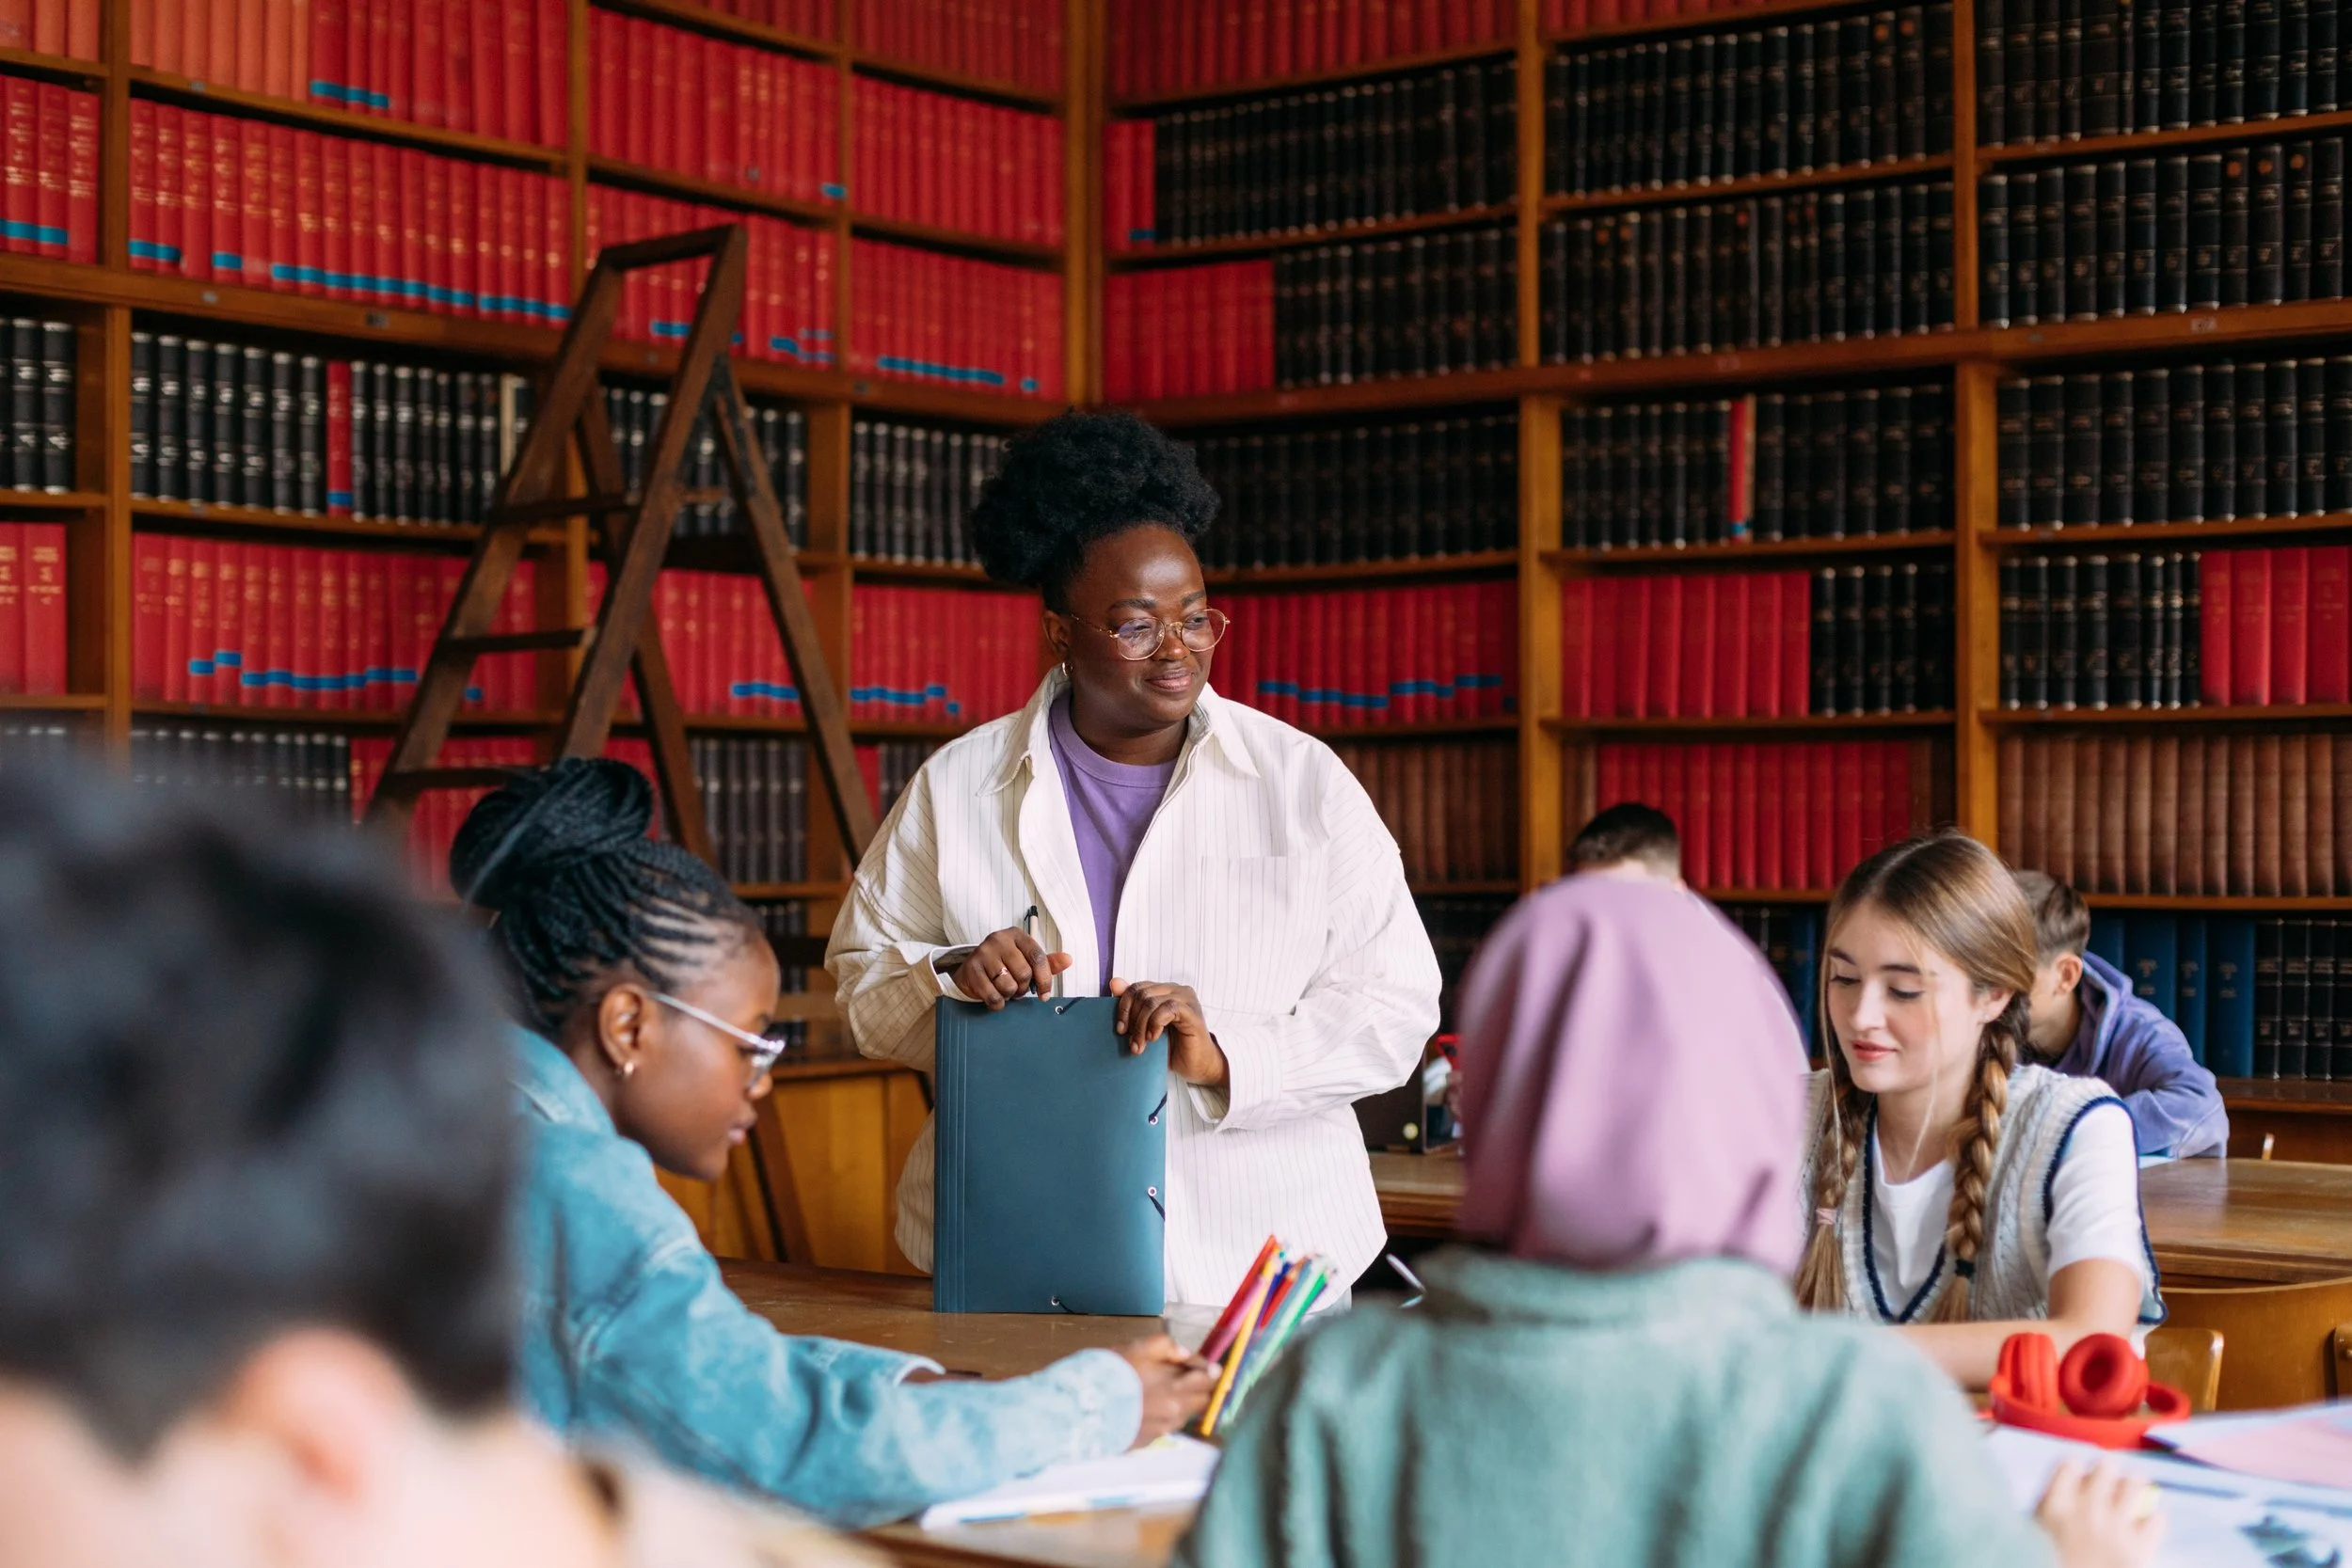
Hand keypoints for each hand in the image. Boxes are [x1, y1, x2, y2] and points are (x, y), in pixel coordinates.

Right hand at [951, 928, 1072, 1009]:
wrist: (972, 970)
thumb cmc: (1003, 964)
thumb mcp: (1025, 959)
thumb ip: (1047, 962)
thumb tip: (1068, 959)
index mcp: (1016, 935)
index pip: (1038, 957)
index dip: (1044, 979)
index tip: (1044, 994)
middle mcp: (999, 940)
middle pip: (1024, 973)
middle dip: (1023, 988)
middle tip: (1017, 987)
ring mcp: (983, 953)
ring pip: (1008, 986)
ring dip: (1009, 995)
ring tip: (1003, 988)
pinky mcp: (972, 970)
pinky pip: (993, 996)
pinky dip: (997, 1003)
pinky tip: (994, 995)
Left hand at [1109, 977, 1226, 1089]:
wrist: (1197, 1066)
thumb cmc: (1173, 1047)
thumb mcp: (1145, 1028)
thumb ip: (1132, 1007)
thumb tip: (1114, 983)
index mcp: (1165, 991)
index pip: (1137, 988)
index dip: (1124, 1007)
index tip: (1120, 1030)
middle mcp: (1177, 990)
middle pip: (1142, 994)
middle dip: (1132, 1020)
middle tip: (1131, 1042)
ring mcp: (1187, 999)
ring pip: (1152, 1002)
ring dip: (1141, 1026)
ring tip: (1140, 1046)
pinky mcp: (1193, 1013)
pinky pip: (1168, 1009)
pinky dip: (1156, 1024)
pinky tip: (1154, 1038)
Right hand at [1114, 1335, 1216, 1446]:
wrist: (1084, 1408)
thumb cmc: (1110, 1374)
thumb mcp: (1137, 1348)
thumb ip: (1166, 1346)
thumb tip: (1186, 1353)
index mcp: (1176, 1388)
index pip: (1208, 1381)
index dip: (1210, 1370)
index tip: (1208, 1366)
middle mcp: (1175, 1412)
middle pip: (1202, 1401)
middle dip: (1200, 1388)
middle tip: (1189, 1378)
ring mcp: (1162, 1430)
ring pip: (1185, 1415)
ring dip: (1182, 1403)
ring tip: (1165, 1392)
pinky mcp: (1147, 1441)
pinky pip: (1166, 1427)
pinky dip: (1164, 1416)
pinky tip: (1148, 1408)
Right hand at [2035, 1461, 2163, 1567]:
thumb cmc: (2046, 1565)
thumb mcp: (2032, 1539)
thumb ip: (2044, 1517)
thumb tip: (2059, 1499)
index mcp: (2054, 1509)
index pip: (2068, 1465)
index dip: (2073, 1471)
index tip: (2074, 1481)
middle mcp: (2087, 1511)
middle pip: (2106, 1467)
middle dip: (2107, 1473)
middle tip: (2106, 1485)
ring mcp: (2117, 1530)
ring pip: (2136, 1484)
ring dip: (2132, 1489)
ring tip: (2129, 1498)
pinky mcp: (2141, 1550)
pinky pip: (2158, 1519)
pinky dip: (2152, 1520)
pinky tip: (2143, 1528)